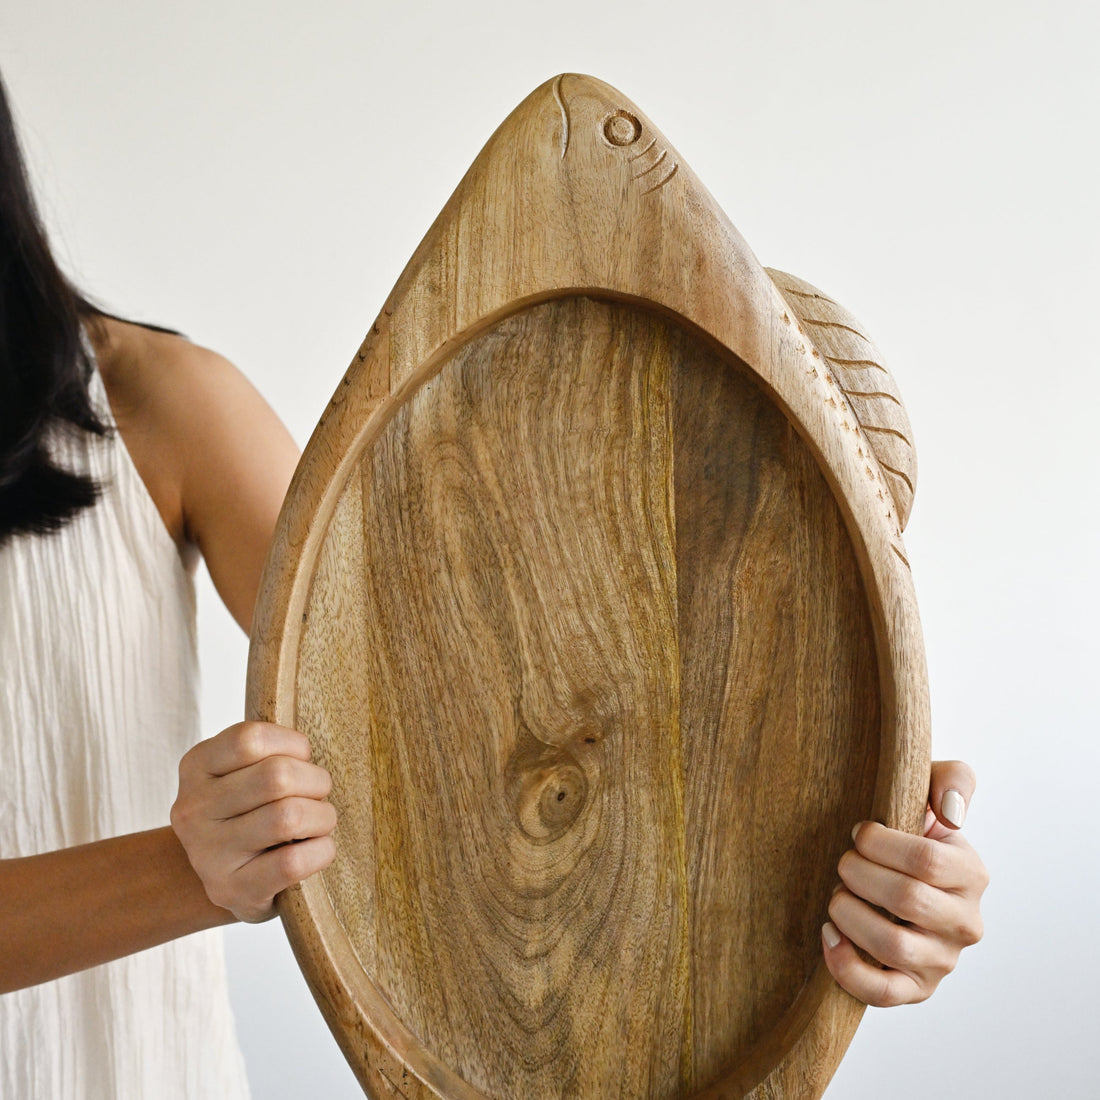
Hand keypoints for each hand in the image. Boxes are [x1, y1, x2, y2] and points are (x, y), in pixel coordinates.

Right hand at [170, 722, 336, 922]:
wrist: (227, 876)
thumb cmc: (247, 812)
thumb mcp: (242, 773)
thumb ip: (267, 753)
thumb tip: (309, 751)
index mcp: (196, 767)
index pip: (251, 739)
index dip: (292, 744)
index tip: (302, 758)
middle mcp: (194, 809)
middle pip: (276, 777)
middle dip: (316, 781)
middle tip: (320, 792)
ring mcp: (209, 854)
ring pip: (287, 817)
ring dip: (322, 816)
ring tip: (321, 821)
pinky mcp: (233, 890)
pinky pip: (292, 863)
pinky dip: (321, 851)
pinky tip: (319, 849)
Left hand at [822, 760, 987, 1005]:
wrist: (896, 876)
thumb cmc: (911, 828)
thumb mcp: (933, 790)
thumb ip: (951, 781)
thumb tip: (950, 813)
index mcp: (972, 873)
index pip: (925, 860)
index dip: (879, 843)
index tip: (858, 832)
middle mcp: (965, 923)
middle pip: (906, 899)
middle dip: (857, 873)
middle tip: (842, 862)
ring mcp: (942, 961)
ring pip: (892, 946)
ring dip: (849, 913)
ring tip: (836, 895)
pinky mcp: (915, 989)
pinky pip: (881, 992)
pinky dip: (846, 965)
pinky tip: (828, 934)